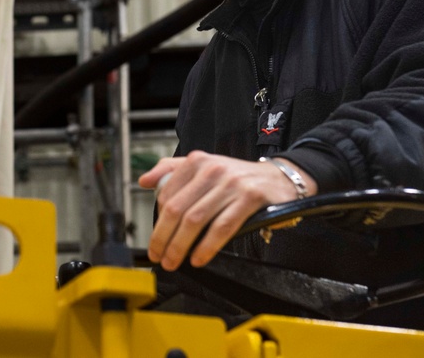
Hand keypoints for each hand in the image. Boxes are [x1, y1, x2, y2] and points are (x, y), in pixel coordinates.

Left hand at [137, 151, 316, 270]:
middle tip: (159, 256)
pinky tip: (199, 258)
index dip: (157, 222)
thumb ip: (172, 170)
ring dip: (180, 245)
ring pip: (196, 219)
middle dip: (163, 237)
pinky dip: (207, 246)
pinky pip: (222, 227)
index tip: (155, 241)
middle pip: (177, 209)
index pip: (167, 194)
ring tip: (174, 261)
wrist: (278, 178)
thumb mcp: (204, 166)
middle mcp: (211, 170)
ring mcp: (230, 183)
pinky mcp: (249, 198)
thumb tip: (144, 181)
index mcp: (197, 161)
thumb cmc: (238, 177)